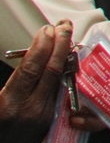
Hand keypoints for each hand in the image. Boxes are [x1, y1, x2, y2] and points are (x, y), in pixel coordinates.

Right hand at [0, 21, 72, 142]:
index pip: (30, 70)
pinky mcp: (51, 118)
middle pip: (51, 70)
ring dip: (64, 54)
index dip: (40, 47)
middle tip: (64, 24)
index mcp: (10, 104)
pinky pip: (59, 90)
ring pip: (59, 79)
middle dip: (59, 44)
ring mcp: (44, 114)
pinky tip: (65, 56)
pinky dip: (63, 70)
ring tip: (67, 35)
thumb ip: (10, 83)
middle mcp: (31, 108)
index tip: (46, 29)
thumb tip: (24, 61)